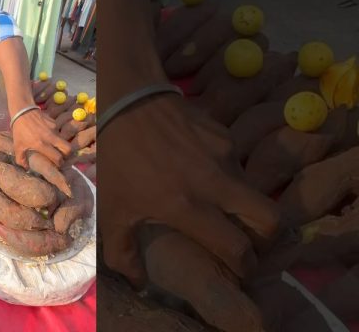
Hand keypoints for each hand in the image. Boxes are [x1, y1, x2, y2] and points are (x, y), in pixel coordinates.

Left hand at [11, 109, 71, 167]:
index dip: (59, 163)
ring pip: (63, 139)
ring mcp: (54, 129)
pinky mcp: (54, 122)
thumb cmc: (19, 130)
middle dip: (66, 154)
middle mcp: (51, 137)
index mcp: (42, 145)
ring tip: (53, 145)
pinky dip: (55, 135)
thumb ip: (21, 159)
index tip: (57, 165)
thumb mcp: (17, 145)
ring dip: (60, 144)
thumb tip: (26, 168)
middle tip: (61, 156)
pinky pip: (58, 131)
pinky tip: (48, 134)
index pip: (57, 157)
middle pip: (68, 148)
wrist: (22, 111)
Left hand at [97, 94, 279, 286]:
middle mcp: (216, 184)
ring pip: (253, 190)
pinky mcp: (225, 135)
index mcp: (189, 207)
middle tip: (248, 242)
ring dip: (242, 204)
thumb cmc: (117, 160)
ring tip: (218, 205)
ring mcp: (225, 156)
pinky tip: (202, 171)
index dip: (245, 267)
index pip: (237, 249)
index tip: (240, 271)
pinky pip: (237, 163)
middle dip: (266, 239)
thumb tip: (138, 283)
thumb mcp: (112, 209)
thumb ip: (123, 252)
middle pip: (271, 220)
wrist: (127, 100)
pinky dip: (227, 175)